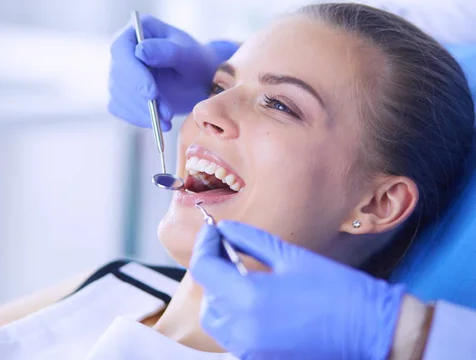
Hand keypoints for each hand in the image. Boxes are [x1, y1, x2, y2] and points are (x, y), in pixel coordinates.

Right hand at [108, 14, 238, 130]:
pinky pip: (120, 109)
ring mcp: (119, 74)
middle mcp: (123, 52)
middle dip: (141, 99)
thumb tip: (140, 51)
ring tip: (168, 119)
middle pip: (118, 76)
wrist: (199, 81)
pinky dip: (139, 118)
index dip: (133, 72)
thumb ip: (166, 50)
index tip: (151, 93)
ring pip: (118, 96)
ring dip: (142, 112)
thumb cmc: (195, 61)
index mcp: (137, 31)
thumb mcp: (188, 54)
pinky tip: (158, 122)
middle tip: (166, 114)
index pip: (121, 49)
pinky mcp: (121, 94)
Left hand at [189, 221, 405, 359]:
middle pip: (207, 295)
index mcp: (248, 299)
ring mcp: (251, 351)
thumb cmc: (337, 290)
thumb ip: (250, 240)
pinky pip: (234, 336)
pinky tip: (257, 299)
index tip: (212, 230)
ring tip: (244, 275)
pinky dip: (236, 317)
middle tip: (229, 249)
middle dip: (214, 270)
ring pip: (217, 320)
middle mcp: (243, 330)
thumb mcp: (290, 257)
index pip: (203, 268)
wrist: (373, 330)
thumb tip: (225, 229)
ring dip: (222, 295)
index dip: (204, 244)